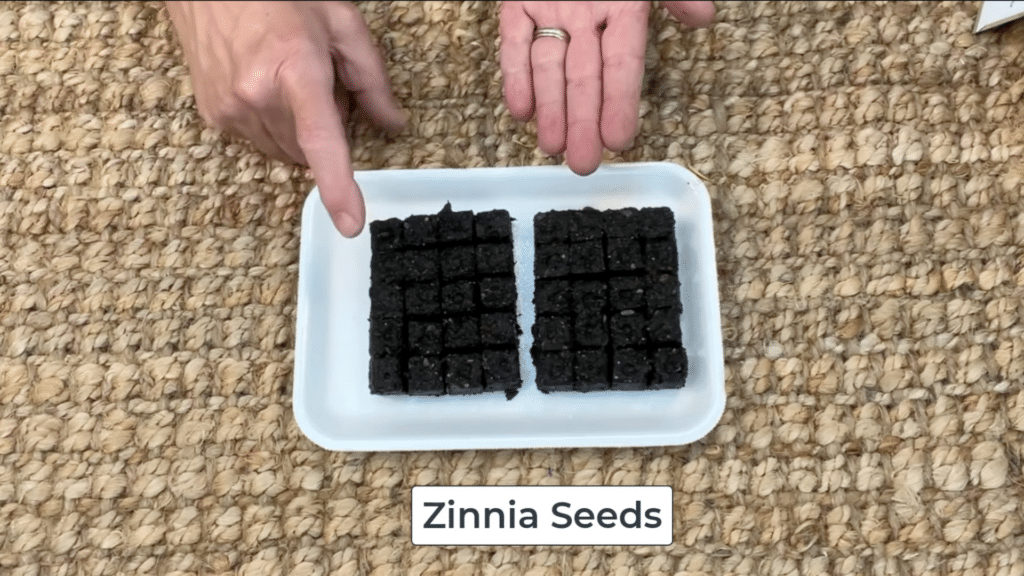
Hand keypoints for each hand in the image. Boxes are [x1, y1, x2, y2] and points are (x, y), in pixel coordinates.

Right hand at [165, 1, 406, 237]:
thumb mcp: (341, 21)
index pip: (320, 139)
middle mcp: (256, 95)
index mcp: (295, 68)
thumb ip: (372, 78)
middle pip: (310, 150)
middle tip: (320, 83)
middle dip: (325, 129)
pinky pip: (260, 142)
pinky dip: (273, 125)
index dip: (338, 185)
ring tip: (288, 79)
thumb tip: (393, 125)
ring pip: (286, 152)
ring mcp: (230, 110)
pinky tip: (266, 86)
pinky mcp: (214, 116)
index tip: (350, 222)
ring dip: (298, 129)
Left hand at [500, 1, 714, 175]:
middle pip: (586, 78)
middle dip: (583, 121)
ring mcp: (553, 11)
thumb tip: (703, 18)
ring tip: (551, 147)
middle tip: (582, 163)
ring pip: (550, 69)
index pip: (625, 64)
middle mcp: (589, 18)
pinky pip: (515, 44)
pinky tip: (519, 111)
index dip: (621, 101)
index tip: (621, 139)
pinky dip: (515, 75)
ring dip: (551, 109)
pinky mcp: (518, 3)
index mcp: (624, 10)